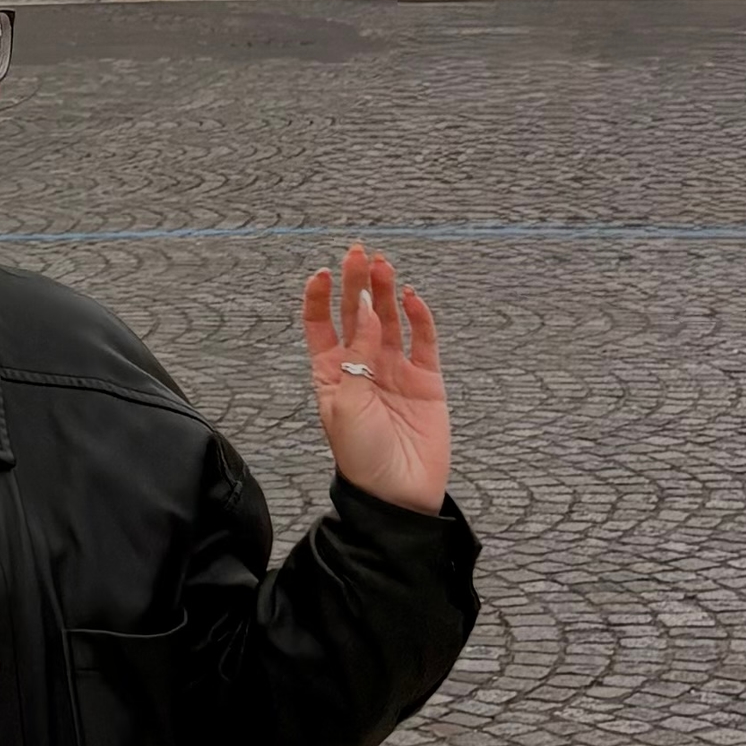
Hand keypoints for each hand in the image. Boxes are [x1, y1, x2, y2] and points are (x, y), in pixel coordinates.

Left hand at [300, 245, 449, 513]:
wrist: (398, 494)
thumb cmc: (361, 456)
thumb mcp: (346, 404)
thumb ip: (356, 353)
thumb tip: (362, 308)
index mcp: (332, 372)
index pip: (321, 324)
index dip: (320, 297)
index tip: (322, 273)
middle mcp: (362, 365)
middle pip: (356, 313)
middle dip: (355, 281)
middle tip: (358, 251)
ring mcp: (395, 370)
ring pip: (389, 319)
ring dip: (385, 291)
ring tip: (382, 264)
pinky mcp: (426, 380)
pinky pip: (423, 340)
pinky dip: (419, 317)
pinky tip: (411, 296)